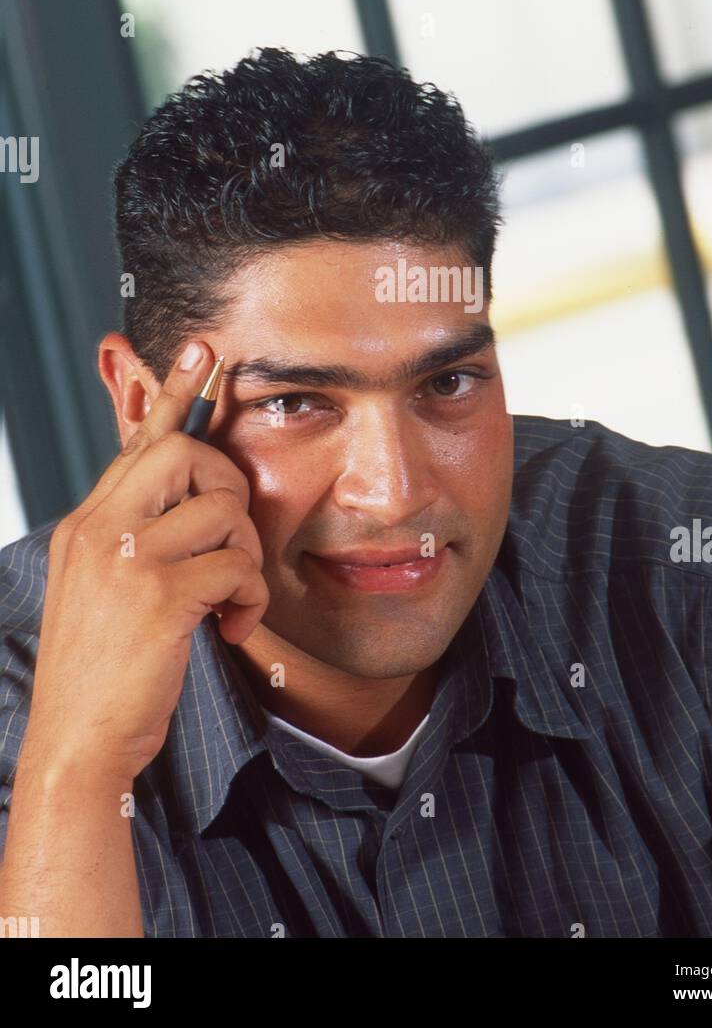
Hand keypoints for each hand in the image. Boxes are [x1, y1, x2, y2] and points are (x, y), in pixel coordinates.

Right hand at [23, 341, 268, 784]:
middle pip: (184, 452)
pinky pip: (237, 564)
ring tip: (233, 598)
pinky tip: (234, 628)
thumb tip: (192, 507)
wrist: (77, 746)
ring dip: (246, 555)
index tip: (204, 350)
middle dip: (229, 485)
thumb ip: (137, 541)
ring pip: (222, 509)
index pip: (136, 443)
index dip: (175, 393)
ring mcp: (125, 560)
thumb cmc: (105, 673)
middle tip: (233, 537)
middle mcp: (99, 530)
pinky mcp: (159, 596)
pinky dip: (250, 597)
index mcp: (86, 526)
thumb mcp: (105, 592)